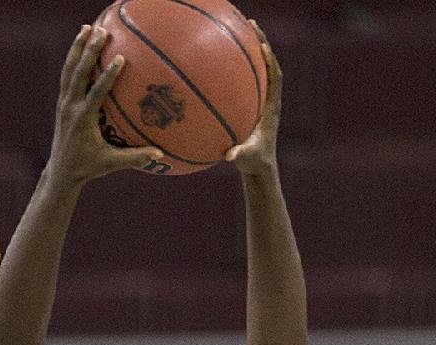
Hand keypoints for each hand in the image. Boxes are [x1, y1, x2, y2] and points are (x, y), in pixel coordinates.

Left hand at [47, 24, 162, 185]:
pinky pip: (67, 75)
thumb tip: (159, 155)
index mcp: (83, 120)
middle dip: (89, 51)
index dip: (108, 75)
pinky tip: (80, 43)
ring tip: (87, 28)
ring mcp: (64, 104)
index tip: (119, 58)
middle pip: (79, 74)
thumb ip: (134, 158)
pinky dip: (73, 58)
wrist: (60, 172)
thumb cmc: (87, 168)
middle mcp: (71, 108)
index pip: (96, 93)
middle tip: (101, 32)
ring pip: (69, 70)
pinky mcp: (61, 103)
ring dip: (77, 48)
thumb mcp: (110, 164)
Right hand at [226, 22, 280, 172]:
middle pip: (269, 64)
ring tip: (240, 29)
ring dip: (252, 49)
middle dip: (261, 43)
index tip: (262, 46)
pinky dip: (241, 65)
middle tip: (250, 24)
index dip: (270, 61)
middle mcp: (270, 99)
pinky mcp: (255, 103)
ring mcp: (263, 100)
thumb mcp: (246, 159)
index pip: (274, 78)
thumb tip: (228, 155)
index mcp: (271, 108)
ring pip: (260, 68)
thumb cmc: (254, 162)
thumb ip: (239, 155)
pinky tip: (225, 57)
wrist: (261, 166)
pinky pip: (249, 79)